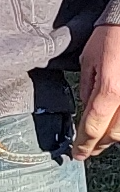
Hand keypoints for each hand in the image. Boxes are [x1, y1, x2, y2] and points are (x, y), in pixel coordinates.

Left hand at [75, 22, 119, 158]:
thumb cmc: (109, 37)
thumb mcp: (89, 62)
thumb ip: (87, 89)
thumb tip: (85, 112)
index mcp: (110, 90)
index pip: (94, 126)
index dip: (84, 143)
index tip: (76, 154)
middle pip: (114, 134)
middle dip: (97, 144)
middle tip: (85, 150)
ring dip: (113, 139)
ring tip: (99, 141)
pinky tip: (114, 127)